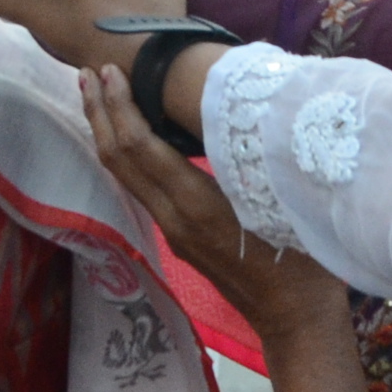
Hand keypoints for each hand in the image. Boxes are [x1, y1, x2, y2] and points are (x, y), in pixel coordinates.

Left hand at [75, 61, 319, 329]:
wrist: (294, 319)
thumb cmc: (304, 260)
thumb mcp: (283, 203)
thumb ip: (253, 162)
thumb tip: (235, 109)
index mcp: (198, 205)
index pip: (142, 149)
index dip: (121, 108)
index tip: (109, 71)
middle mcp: (174, 217)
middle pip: (119, 160)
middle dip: (101, 114)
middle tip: (87, 73)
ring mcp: (172, 230)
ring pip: (123, 176)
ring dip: (106, 133)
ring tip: (95, 95)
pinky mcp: (178, 236)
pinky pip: (140, 188)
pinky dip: (125, 154)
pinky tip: (128, 135)